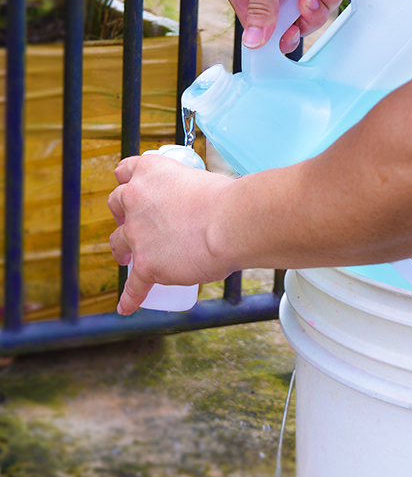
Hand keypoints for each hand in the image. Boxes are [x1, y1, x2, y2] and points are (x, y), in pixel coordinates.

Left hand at [108, 154, 234, 315]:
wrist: (231, 222)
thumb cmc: (228, 199)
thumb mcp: (203, 180)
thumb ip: (191, 191)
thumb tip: (200, 208)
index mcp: (150, 171)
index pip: (126, 170)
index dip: (127, 180)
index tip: (130, 186)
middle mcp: (135, 199)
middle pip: (116, 204)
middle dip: (123, 213)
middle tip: (136, 221)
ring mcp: (137, 234)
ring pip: (117, 242)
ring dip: (121, 250)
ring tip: (126, 257)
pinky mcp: (146, 265)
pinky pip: (133, 285)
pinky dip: (130, 297)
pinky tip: (127, 306)